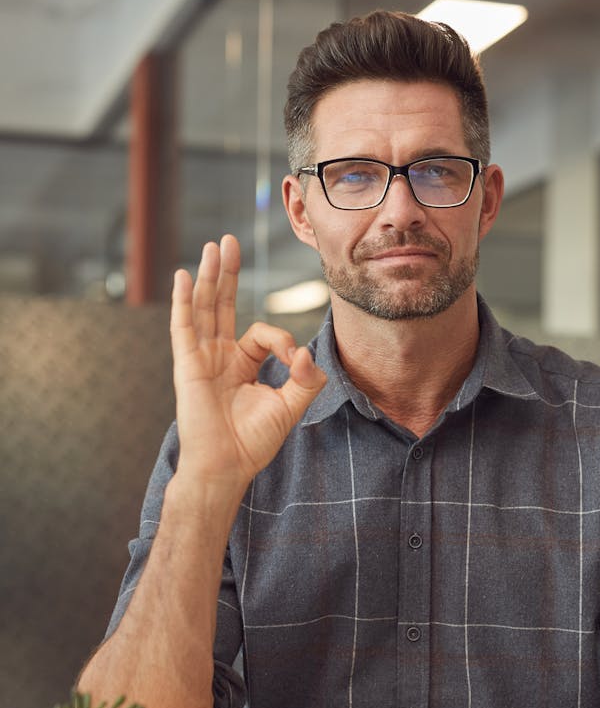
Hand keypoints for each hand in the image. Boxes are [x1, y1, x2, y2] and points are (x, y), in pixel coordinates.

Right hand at [170, 235, 326, 495]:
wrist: (227, 466)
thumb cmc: (253, 442)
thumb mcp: (290, 406)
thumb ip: (305, 377)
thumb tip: (306, 350)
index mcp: (242, 364)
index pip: (261, 333)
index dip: (281, 339)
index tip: (293, 359)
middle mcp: (219, 356)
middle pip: (223, 305)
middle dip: (228, 273)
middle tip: (228, 241)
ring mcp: (201, 358)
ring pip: (205, 308)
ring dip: (209, 276)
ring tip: (213, 246)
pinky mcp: (187, 365)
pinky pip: (184, 327)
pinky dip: (184, 301)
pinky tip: (185, 277)